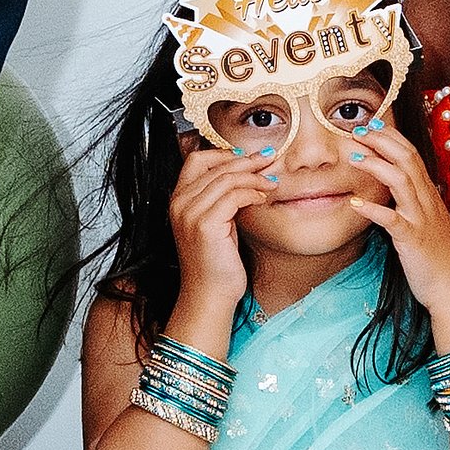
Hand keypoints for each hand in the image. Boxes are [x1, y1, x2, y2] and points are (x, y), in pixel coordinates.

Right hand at [166, 140, 273, 335]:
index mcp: (178, 200)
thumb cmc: (216, 263)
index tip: (249, 157)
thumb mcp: (218, 223)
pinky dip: (252, 193)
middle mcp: (179, 203)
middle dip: (246, 161)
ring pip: (227, 178)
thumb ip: (222, 199)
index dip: (224, 154)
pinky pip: (234, 196)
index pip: (196, 159)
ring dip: (254, 177)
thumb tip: (247, 174)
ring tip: (271, 182)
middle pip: (215, 165)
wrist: (209, 295)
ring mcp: (190, 213)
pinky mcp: (205, 224)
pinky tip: (263, 198)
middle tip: (269, 159)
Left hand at [343, 122, 449, 329]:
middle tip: (358, 129)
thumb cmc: (437, 257)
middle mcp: (427, 201)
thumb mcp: (426, 223)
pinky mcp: (413, 240)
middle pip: (407, 159)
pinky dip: (373, 209)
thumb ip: (411, 204)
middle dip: (382, 141)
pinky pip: (392, 220)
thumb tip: (392, 191)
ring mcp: (421, 219)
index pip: (411, 155)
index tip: (371, 125)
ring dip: (376, 165)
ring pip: (401, 181)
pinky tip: (354, 203)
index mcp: (429, 195)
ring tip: (352, 156)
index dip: (391, 137)